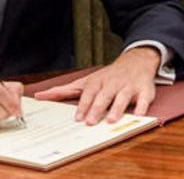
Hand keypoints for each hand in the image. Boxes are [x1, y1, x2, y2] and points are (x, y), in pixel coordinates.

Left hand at [33, 47, 160, 124]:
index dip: (84, 105)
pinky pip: (144, 98)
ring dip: (117, 108)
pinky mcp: (144, 90)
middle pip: (104, 96)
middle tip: (90, 122)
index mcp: (98, 82)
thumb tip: (39, 96)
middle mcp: (113, 83)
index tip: (78, 118)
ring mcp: (129, 86)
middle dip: (97, 108)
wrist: (136, 61)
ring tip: (111, 120)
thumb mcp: (85, 81)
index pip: (89, 93)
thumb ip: (63, 91)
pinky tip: (139, 114)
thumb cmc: (107, 77)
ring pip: (122, 97)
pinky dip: (142, 106)